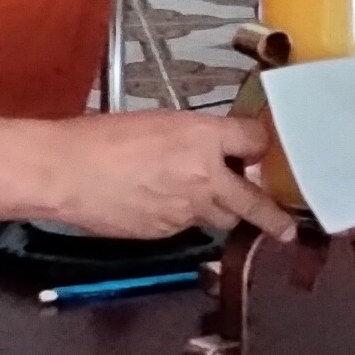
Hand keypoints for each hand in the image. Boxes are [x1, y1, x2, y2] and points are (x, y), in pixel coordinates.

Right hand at [38, 109, 295, 240]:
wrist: (67, 172)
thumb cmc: (103, 138)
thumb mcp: (159, 121)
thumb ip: (194, 138)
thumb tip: (210, 150)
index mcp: (204, 139)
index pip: (253, 141)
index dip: (257, 144)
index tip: (261, 147)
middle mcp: (206, 178)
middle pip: (253, 201)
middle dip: (271, 215)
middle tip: (287, 226)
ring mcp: (187, 211)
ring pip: (221, 218)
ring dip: (222, 211)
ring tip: (216, 205)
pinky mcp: (167, 233)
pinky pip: (187, 226)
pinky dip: (184, 217)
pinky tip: (160, 203)